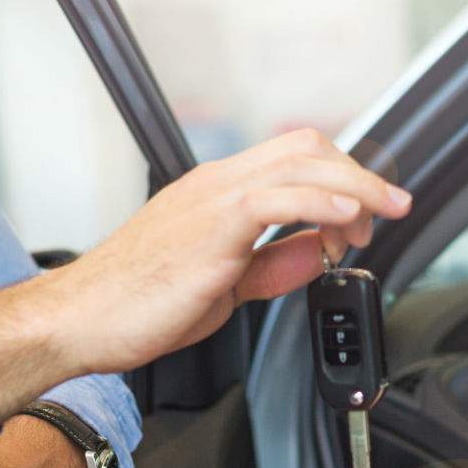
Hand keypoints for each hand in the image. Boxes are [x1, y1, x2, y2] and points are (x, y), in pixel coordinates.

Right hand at [55, 128, 409, 371]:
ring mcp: (211, 201)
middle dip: (360, 174)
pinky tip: (345, 224)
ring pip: (301, 164)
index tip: (371, 213)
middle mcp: (216, 185)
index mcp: (218, 193)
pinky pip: (275, 199)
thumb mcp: (225, 285)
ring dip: (355, 188)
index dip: (343, 177)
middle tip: (389, 212)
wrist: (79, 320)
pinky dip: (321, 205)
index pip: (295, 157)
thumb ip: (274, 265)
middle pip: (307, 147)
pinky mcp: (209, 229)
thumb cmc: (134, 304)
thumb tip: (320, 251)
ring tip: (384, 215)